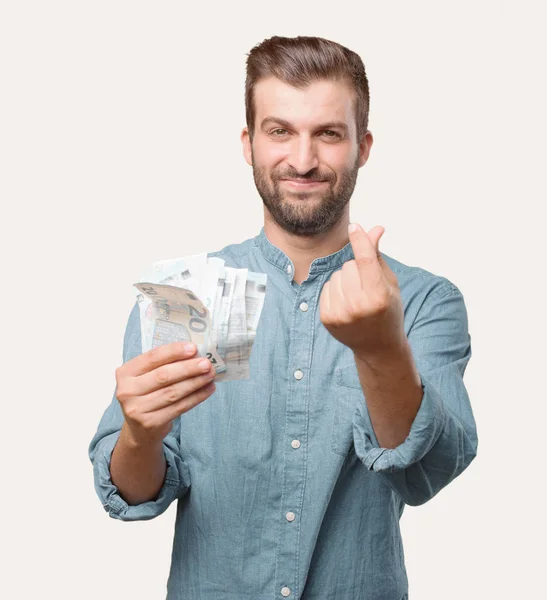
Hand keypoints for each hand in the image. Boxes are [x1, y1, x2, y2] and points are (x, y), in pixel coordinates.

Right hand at [115, 342, 216, 446]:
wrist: (139, 430)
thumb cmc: (147, 395)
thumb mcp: (147, 377)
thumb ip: (164, 364)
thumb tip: (194, 353)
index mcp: (125, 372)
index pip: (152, 357)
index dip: (174, 352)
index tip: (193, 348)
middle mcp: (127, 391)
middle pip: (163, 376)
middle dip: (188, 368)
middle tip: (207, 363)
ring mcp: (137, 409)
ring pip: (173, 392)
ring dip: (195, 382)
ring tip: (210, 375)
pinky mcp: (150, 423)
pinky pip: (179, 407)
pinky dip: (196, 397)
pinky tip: (208, 389)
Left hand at [319, 223, 405, 359]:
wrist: (377, 347)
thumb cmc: (388, 311)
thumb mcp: (389, 284)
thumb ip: (377, 256)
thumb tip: (374, 228)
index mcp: (378, 296)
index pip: (365, 261)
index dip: (360, 241)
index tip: (355, 225)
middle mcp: (358, 306)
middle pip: (349, 266)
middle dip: (357, 270)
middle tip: (367, 288)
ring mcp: (340, 314)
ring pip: (336, 275)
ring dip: (345, 280)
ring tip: (357, 297)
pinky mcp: (327, 318)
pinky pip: (327, 287)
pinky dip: (335, 291)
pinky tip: (346, 304)